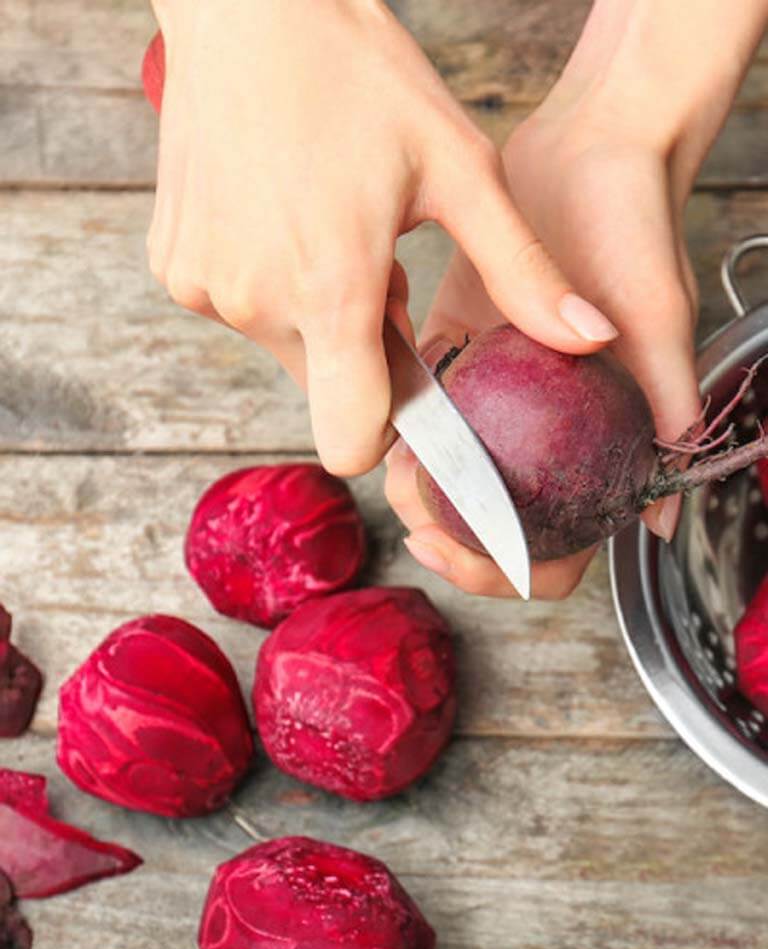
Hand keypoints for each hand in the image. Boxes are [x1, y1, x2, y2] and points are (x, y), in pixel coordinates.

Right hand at [147, 0, 616, 476]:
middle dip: (362, 348)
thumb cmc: (359, 75)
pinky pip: (240, 309)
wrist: (248, 5)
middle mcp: (257, 305)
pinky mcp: (175, 268)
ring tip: (333, 229)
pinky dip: (271, 284)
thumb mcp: (460, 170)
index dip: (388, 428)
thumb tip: (591, 341)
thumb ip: (522, 272)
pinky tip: (285, 216)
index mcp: (331, 293)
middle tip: (377, 263)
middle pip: (327, 390)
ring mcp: (205, 289)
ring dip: (318, 313)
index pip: (352, 443)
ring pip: (286, 347)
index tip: (409, 380)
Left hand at [387, 111, 698, 597]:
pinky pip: (432, 410)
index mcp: (600, 446)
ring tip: (393, 465)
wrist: (594, 148)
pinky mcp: (470, 356)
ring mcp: (508, 402)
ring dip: (420, 486)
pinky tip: (386, 416)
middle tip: (409, 506)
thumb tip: (659, 525)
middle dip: (447, 533)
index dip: (500, 568)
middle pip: (497, 527)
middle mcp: (553, 435)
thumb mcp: (655, 325)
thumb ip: (665, 413)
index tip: (448, 543)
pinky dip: (408, 425)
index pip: (559, 548)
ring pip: (458, 477)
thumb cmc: (635, 232)